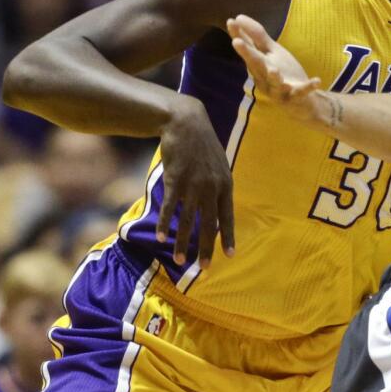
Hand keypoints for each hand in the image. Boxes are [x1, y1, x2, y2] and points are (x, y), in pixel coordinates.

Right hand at [156, 95, 234, 267]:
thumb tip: (217, 207)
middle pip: (210, 224)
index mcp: (225, 184)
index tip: (230, 255)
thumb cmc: (201, 145)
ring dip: (183, 243)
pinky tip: (161, 238)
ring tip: (181, 261)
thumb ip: (218, 186)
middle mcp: (211, 187)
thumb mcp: (218, 164)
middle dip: (206, 248)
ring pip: (188, 221)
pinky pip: (169, 208)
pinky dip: (164, 224)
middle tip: (205, 268)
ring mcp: (193, 184)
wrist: (185, 122)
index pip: (228, 216)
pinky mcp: (174, 180)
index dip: (228, 237)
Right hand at [227, 15, 320, 119]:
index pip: (247, 49)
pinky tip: (316, 80)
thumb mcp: (270, 53)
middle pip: (255, 65)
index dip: (238, 36)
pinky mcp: (294, 98)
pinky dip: (308, 87)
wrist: (301, 102)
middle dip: (247, 54)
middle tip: (236, 42)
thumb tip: (238, 17)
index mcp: (258, 66)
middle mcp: (264, 78)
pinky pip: (301, 93)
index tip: (230, 21)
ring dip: (274, 77)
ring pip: (275, 83)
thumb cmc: (282, 74)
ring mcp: (279, 90)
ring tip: (274, 70)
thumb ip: (256, 37)